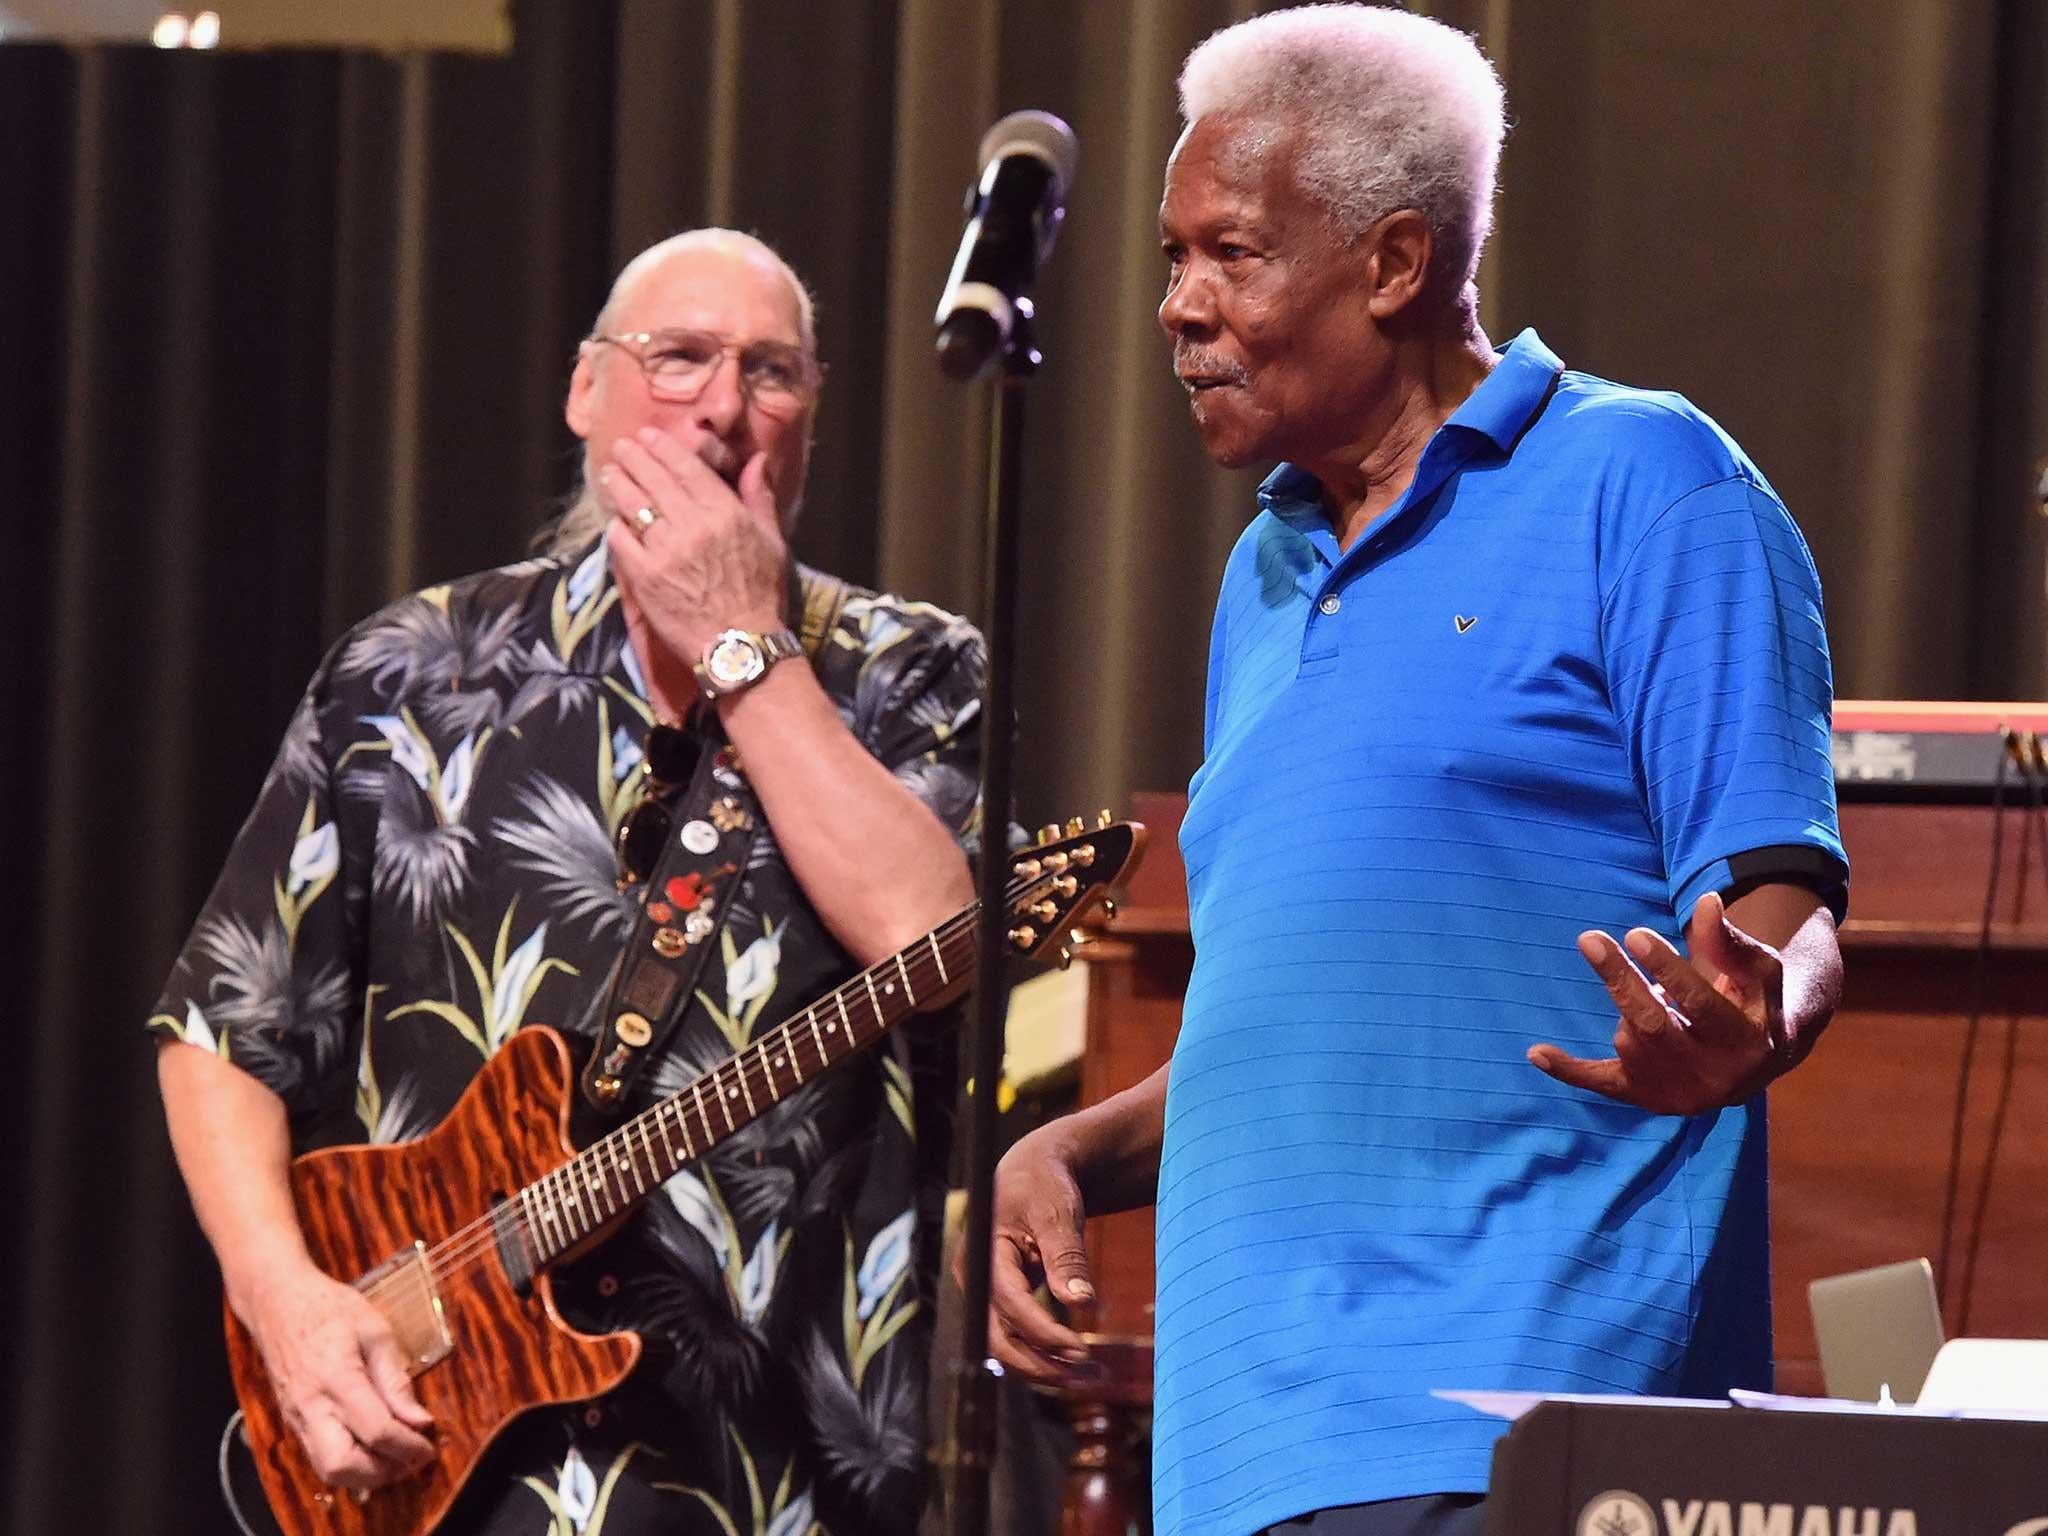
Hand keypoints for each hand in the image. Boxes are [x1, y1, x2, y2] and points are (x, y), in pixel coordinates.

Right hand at [237, 1260, 435, 1489]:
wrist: (278, 1301)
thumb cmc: (329, 1308)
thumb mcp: (375, 1331)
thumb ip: (396, 1380)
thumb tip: (419, 1420)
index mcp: (337, 1378)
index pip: (376, 1430)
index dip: (408, 1447)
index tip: (429, 1447)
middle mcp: (311, 1406)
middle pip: (342, 1465)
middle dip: (382, 1472)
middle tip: (411, 1460)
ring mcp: (296, 1417)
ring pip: (326, 1470)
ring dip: (364, 1474)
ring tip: (395, 1458)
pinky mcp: (291, 1421)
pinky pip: (317, 1457)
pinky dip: (347, 1463)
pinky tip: (370, 1449)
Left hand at [600, 425, 788, 668]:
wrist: (739, 646)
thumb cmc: (761, 595)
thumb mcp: (772, 542)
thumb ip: (760, 497)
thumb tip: (756, 459)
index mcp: (725, 512)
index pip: (686, 467)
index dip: (662, 447)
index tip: (647, 436)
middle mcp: (693, 524)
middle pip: (654, 479)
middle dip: (633, 458)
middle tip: (621, 447)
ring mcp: (665, 549)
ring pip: (633, 504)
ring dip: (618, 484)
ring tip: (609, 473)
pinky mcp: (644, 575)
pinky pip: (621, 539)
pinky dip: (616, 526)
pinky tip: (614, 521)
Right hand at [967, 1129, 1098, 1386]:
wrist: (1033, 1172)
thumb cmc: (1044, 1185)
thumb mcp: (1058, 1212)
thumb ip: (1066, 1257)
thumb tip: (1082, 1303)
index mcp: (983, 1254)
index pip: (1009, 1304)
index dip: (1043, 1332)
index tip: (1082, 1351)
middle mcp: (977, 1281)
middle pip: (999, 1339)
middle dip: (1042, 1364)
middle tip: (1090, 1374)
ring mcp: (987, 1295)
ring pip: (1007, 1347)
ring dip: (1047, 1368)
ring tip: (1095, 1377)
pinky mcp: (1003, 1303)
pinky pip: (1019, 1339)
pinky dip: (1046, 1355)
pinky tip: (1080, 1365)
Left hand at [1528, 891, 1787, 1114]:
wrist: (1764, 1058)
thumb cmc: (1757, 1000)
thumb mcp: (1757, 969)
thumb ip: (1728, 942)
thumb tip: (1705, 902)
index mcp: (1746, 1043)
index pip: (1699, 1005)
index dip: (1666, 970)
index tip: (1634, 935)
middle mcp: (1713, 1078)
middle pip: (1652, 1025)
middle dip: (1620, 981)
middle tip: (1590, 939)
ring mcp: (1678, 1094)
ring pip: (1629, 1041)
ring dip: (1629, 1006)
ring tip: (1651, 994)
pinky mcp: (1649, 1099)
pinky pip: (1604, 1084)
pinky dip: (1570, 1069)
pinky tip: (1537, 1053)